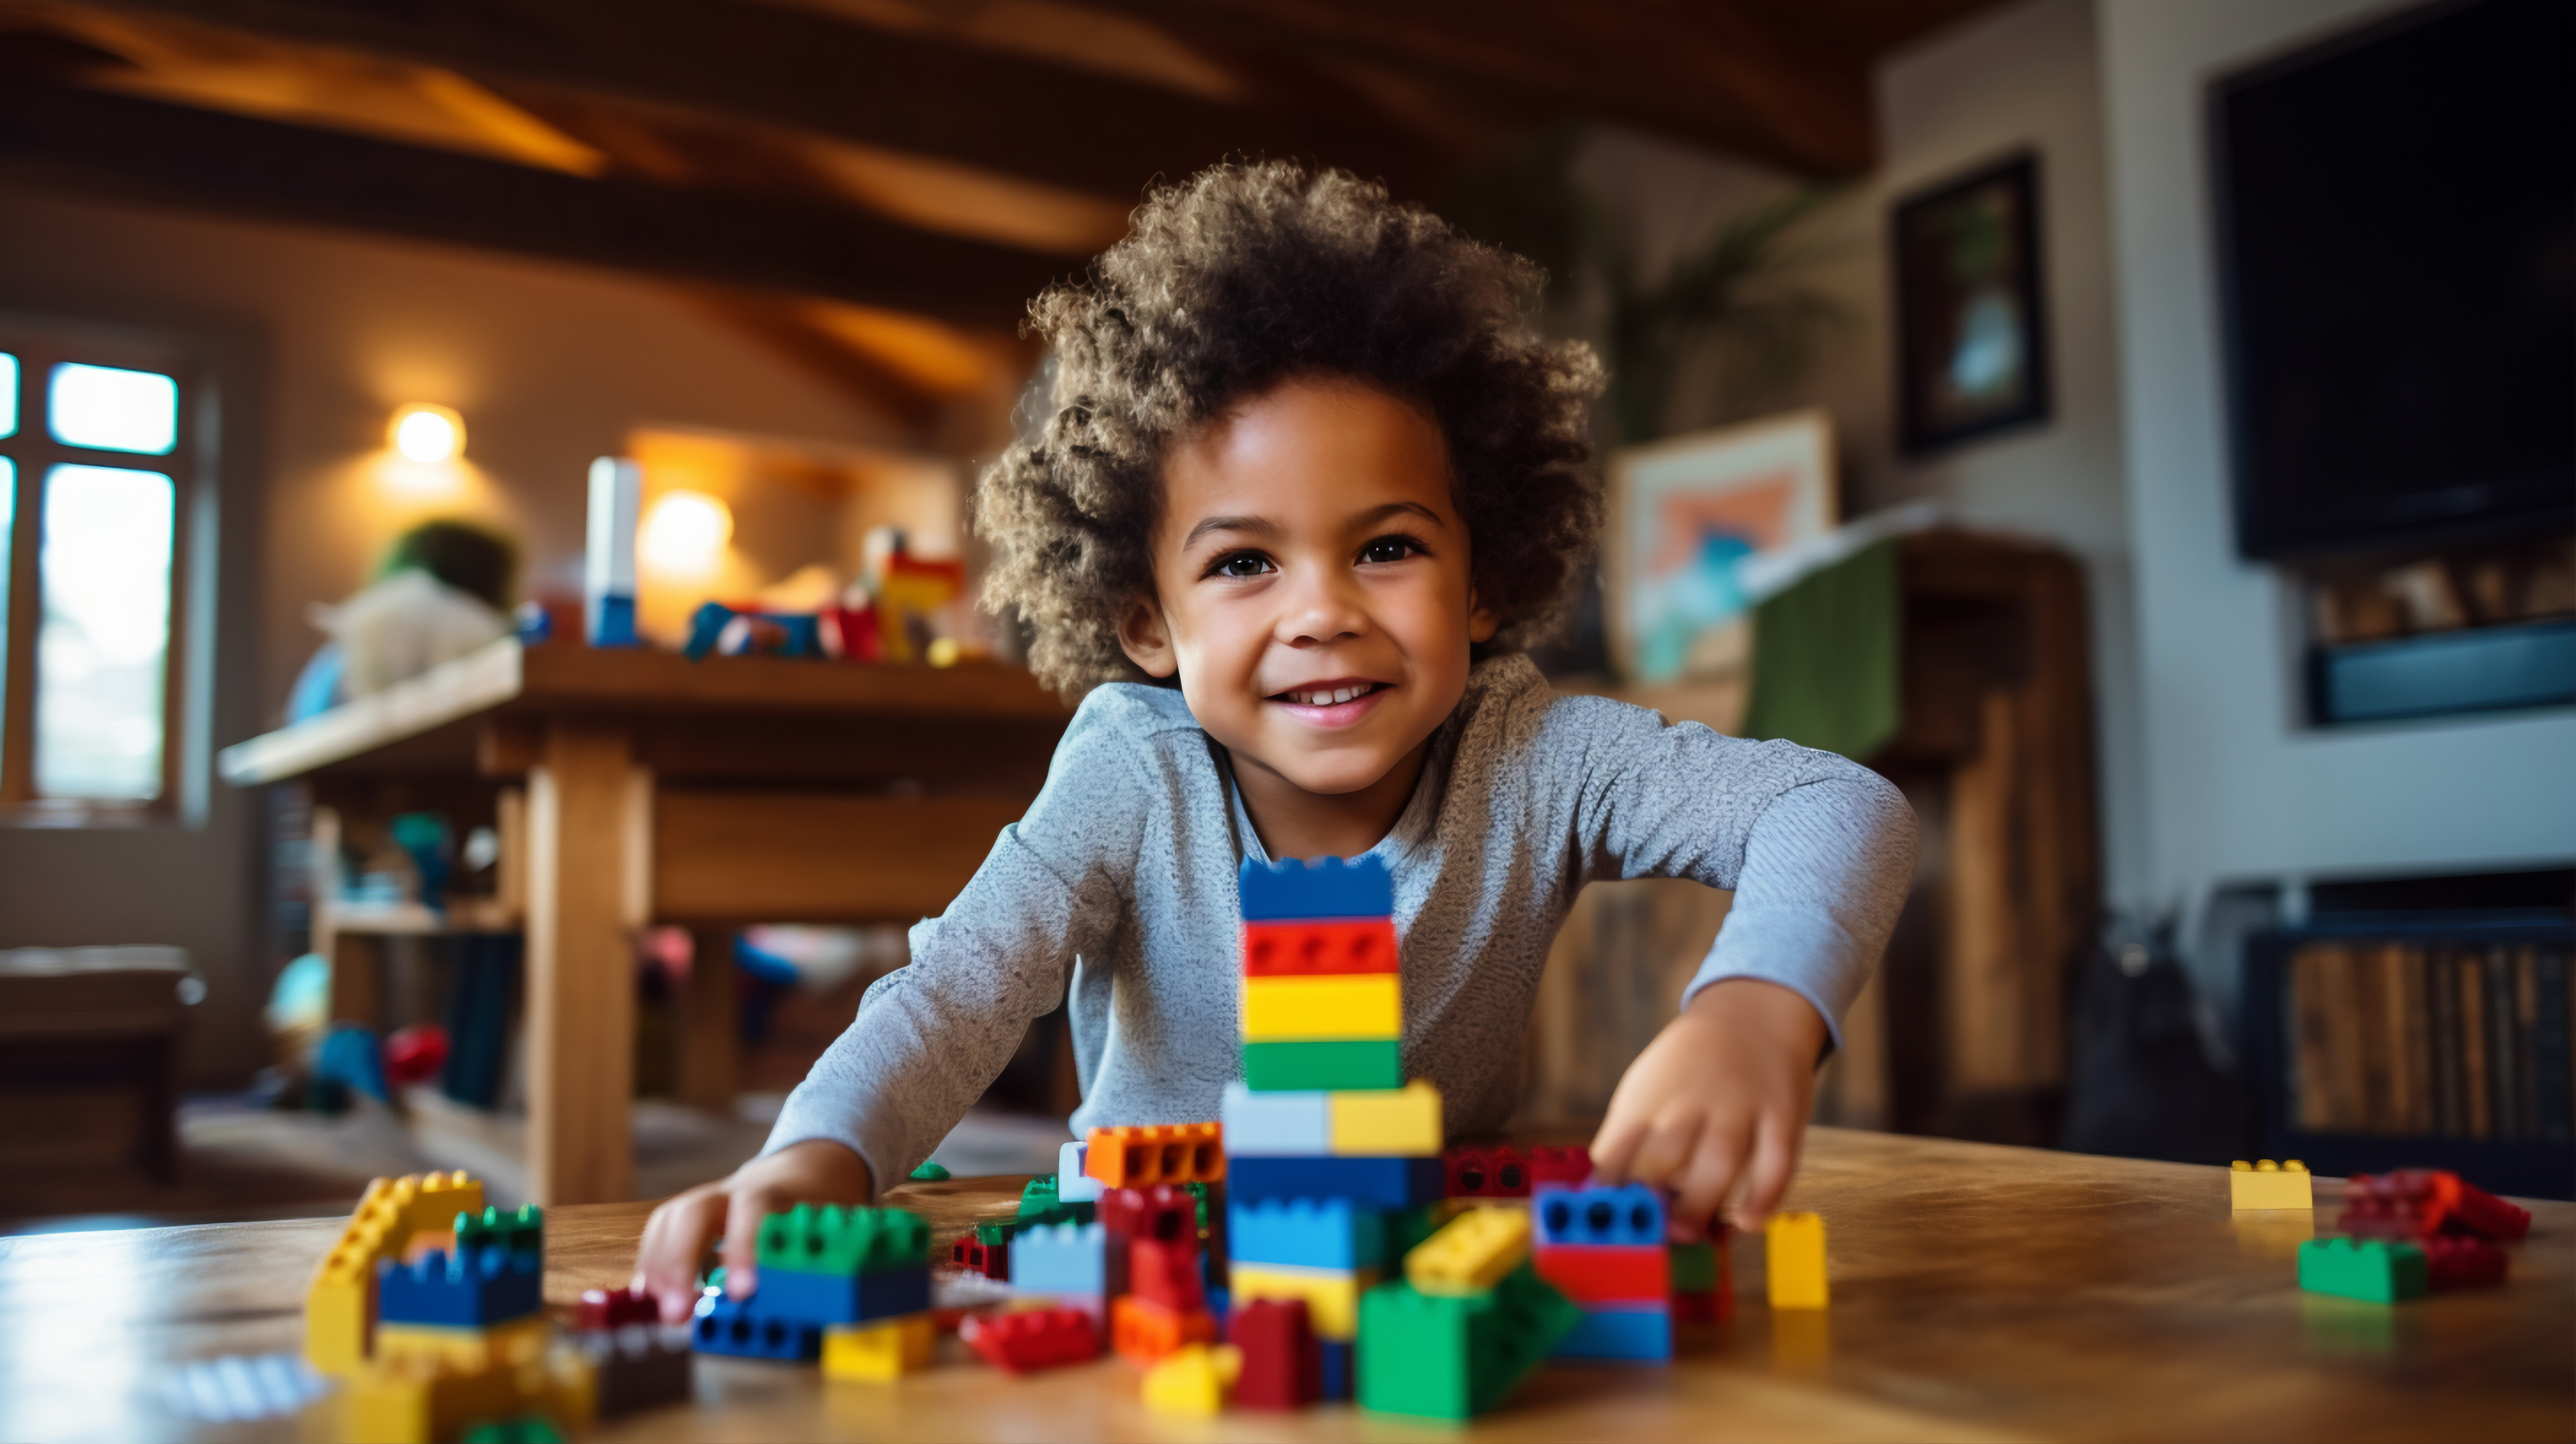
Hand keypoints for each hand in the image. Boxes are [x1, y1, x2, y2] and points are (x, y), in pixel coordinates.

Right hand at [631, 1138, 873, 1322]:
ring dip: (660, 1268)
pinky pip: (661, 1234)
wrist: (810, 1170)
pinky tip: (653, 1299)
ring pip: (670, 1220)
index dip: (744, 1248)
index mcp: (777, 1191)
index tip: (741, 1293)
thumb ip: (826, 1258)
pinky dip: (653, 1267)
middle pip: (693, 1211)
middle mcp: (733, 1192)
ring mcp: (708, 1202)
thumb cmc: (823, 1206)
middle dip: (680, 1263)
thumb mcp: (838, 1227)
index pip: (754, 1208)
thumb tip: (819, 1305)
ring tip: (664, 1311)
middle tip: (679, 1314)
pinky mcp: (691, 1219)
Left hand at [1588, 977, 1825, 1239]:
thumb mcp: (1645, 1090)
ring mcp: (1739, 1108)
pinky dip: (1763, 1197)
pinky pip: (1776, 1163)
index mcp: (1646, 1098)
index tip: (1607, 1223)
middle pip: (1663, 1158)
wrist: (1750, 1014)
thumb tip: (1603, 1199)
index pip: (1615, 1151)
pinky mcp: (1781, 1116)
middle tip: (1651, 1234)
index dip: (1609, 1193)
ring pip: (1718, 1162)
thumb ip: (1628, 1142)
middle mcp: (1690, 1101)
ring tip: (1689, 1234)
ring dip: (1700, 1205)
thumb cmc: (1685, 1071)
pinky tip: (1746, 1222)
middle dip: (1652, 1202)